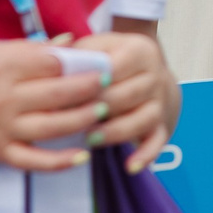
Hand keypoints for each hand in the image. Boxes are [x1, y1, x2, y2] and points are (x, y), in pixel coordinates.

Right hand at [0, 42, 116, 173]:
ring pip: (54, 126)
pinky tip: (82, 155)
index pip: (51, 62)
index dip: (80, 62)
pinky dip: (61, 161)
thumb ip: (28, 48)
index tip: (101, 61)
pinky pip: (36, 160)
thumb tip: (69, 41)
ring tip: (104, 111)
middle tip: (112, 83)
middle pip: (59, 94)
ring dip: (84, 119)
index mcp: (0, 66)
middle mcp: (4, 98)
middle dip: (91, 88)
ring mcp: (2, 129)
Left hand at [66, 29, 184, 173]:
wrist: (151, 72)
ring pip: (142, 119)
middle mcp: (155, 75)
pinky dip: (146, 156)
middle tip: (71, 120)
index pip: (113, 68)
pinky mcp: (163, 124)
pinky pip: (158, 142)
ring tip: (90, 139)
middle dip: (98, 109)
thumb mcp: (98, 45)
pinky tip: (129, 166)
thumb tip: (50, 61)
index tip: (64, 95)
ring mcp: (160, 102)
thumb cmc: (114, 58)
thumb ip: (76, 52)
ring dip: (115, 132)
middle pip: (127, 95)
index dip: (88, 84)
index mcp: (139, 50)